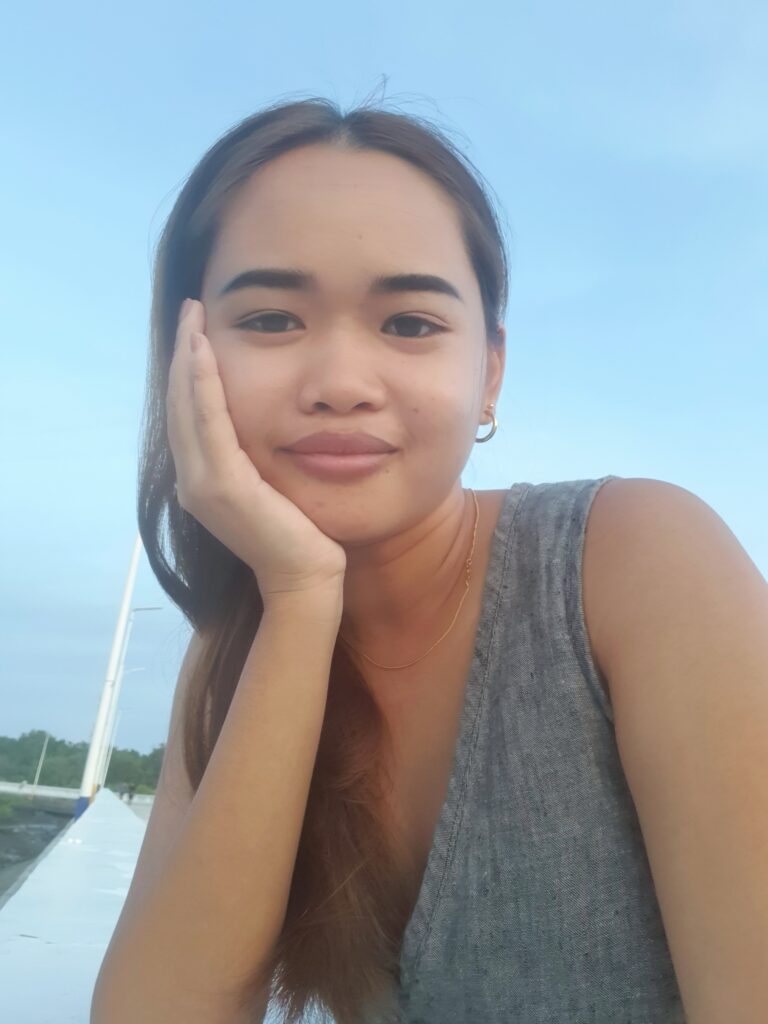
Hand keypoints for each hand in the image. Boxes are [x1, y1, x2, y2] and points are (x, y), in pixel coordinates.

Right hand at [166, 299, 346, 601]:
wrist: (306, 579)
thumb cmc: (301, 536)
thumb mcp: (273, 486)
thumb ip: (258, 458)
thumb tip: (268, 424)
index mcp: (204, 481)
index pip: (190, 415)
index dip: (189, 371)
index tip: (196, 331)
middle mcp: (193, 481)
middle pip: (180, 404)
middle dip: (185, 354)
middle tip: (190, 310)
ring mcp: (202, 484)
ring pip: (187, 407)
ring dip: (189, 357)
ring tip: (193, 318)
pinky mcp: (222, 485)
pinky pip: (209, 421)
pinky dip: (203, 383)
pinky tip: (205, 350)